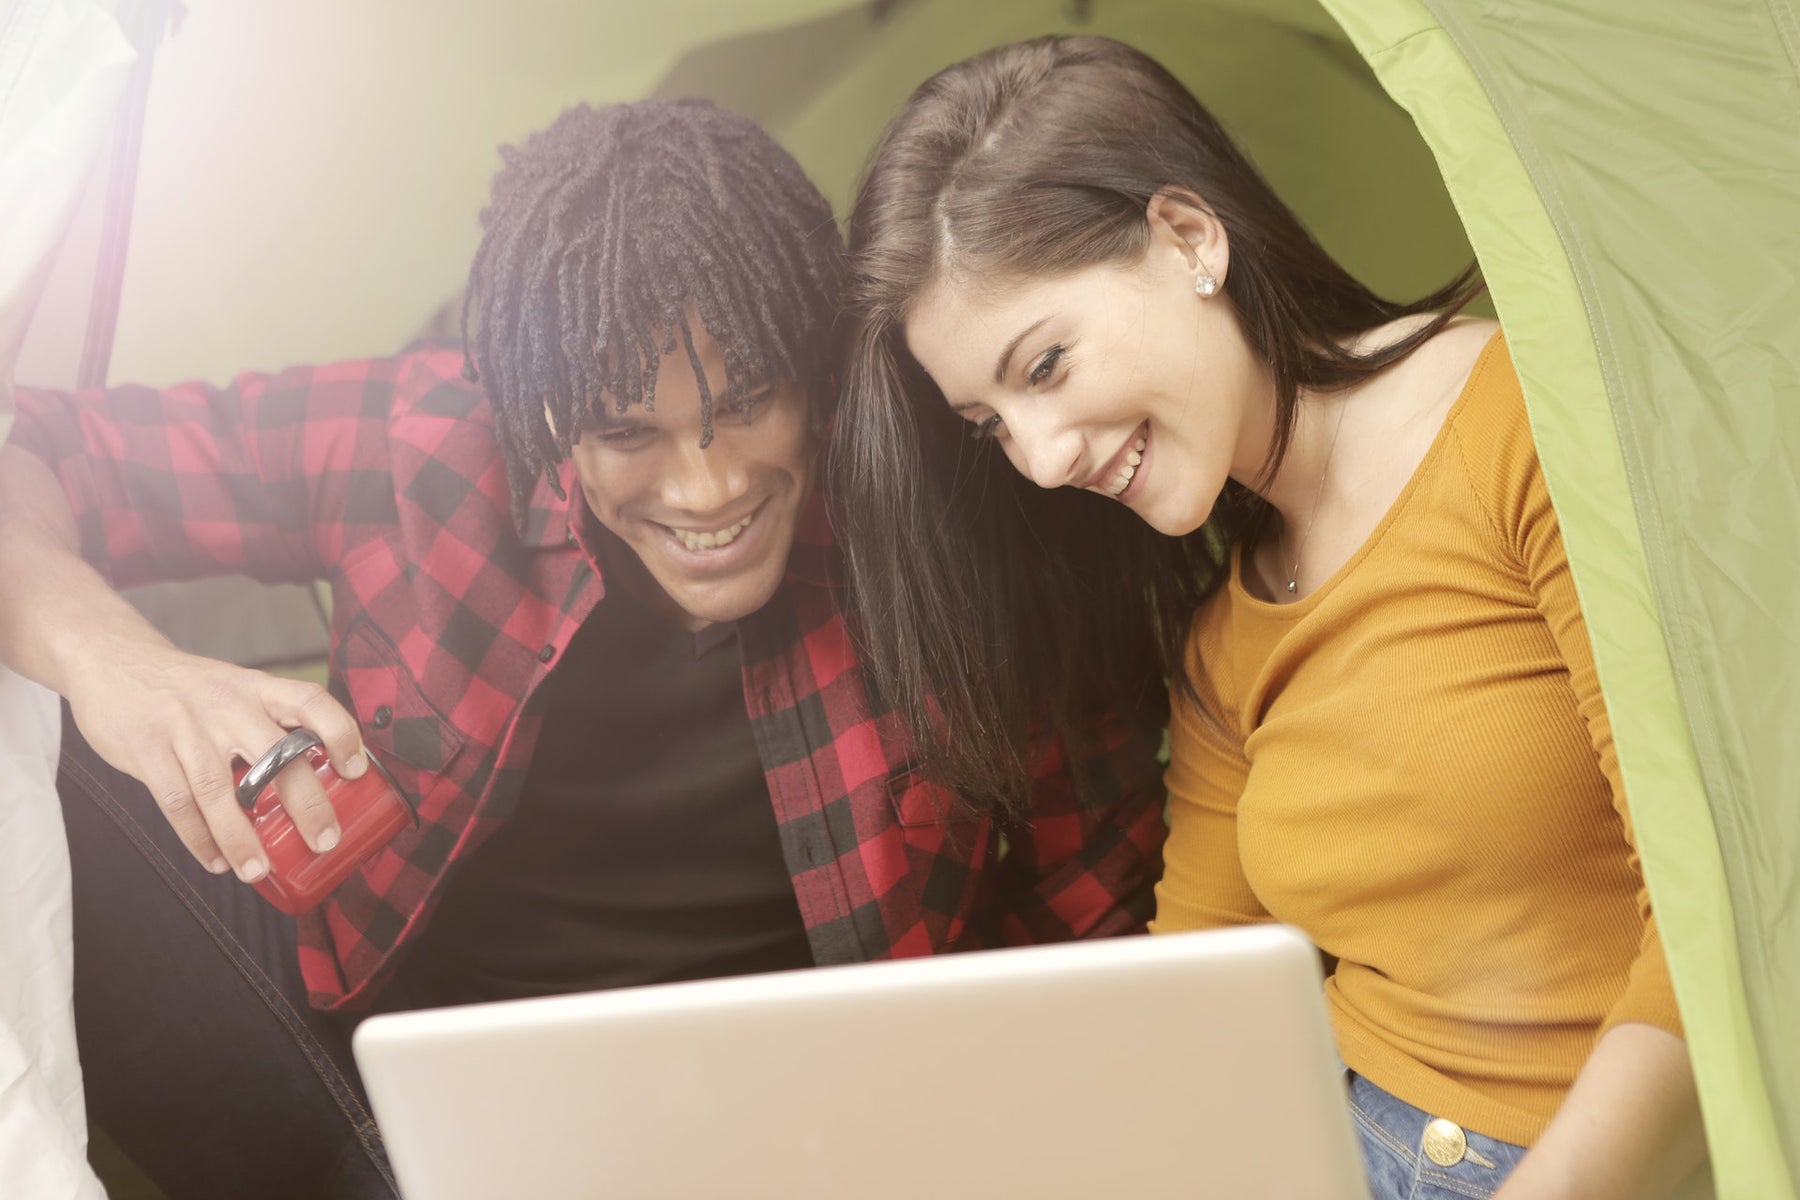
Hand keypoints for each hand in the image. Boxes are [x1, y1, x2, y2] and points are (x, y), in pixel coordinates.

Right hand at [62, 639, 364, 882]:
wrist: (112, 660)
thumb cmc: (188, 690)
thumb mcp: (235, 689)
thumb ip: (266, 726)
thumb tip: (312, 783)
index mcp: (257, 688)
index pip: (311, 701)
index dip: (341, 733)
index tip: (356, 771)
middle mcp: (227, 703)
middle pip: (276, 756)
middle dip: (306, 804)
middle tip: (325, 840)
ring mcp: (185, 725)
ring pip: (219, 790)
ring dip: (242, 837)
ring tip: (259, 871)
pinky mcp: (147, 748)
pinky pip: (177, 802)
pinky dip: (198, 838)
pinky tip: (216, 860)